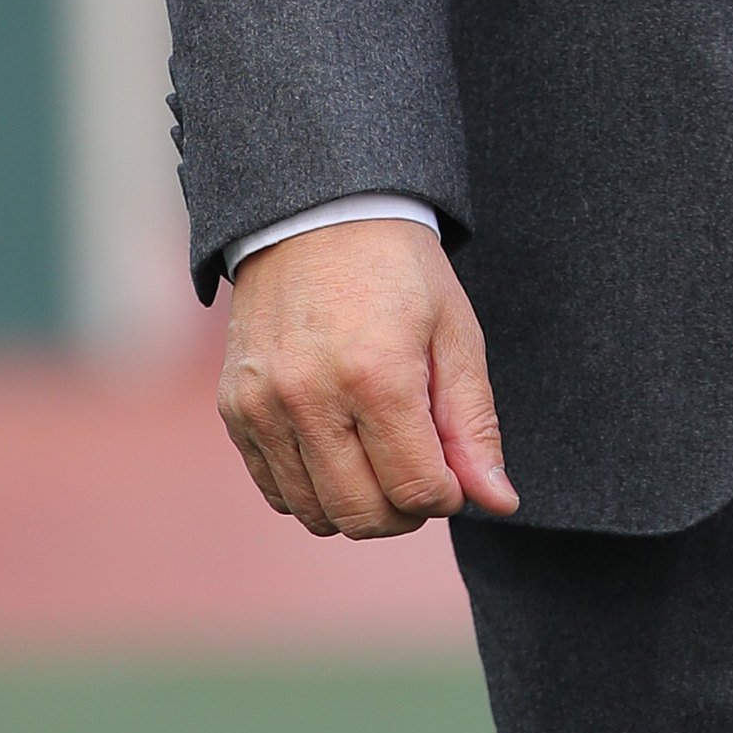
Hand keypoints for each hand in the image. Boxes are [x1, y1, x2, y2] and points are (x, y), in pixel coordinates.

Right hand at [216, 218, 518, 538]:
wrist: (317, 218)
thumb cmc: (399, 274)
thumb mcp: (455, 336)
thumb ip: (474, 426)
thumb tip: (497, 503)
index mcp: (377, 375)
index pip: (416, 490)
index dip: (446, 496)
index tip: (454, 473)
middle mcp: (310, 396)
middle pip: (363, 514)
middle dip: (404, 512)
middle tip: (420, 472)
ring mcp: (263, 406)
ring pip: (315, 513)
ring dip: (357, 505)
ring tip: (380, 458)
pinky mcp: (236, 410)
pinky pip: (276, 491)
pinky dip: (312, 490)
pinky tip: (338, 450)